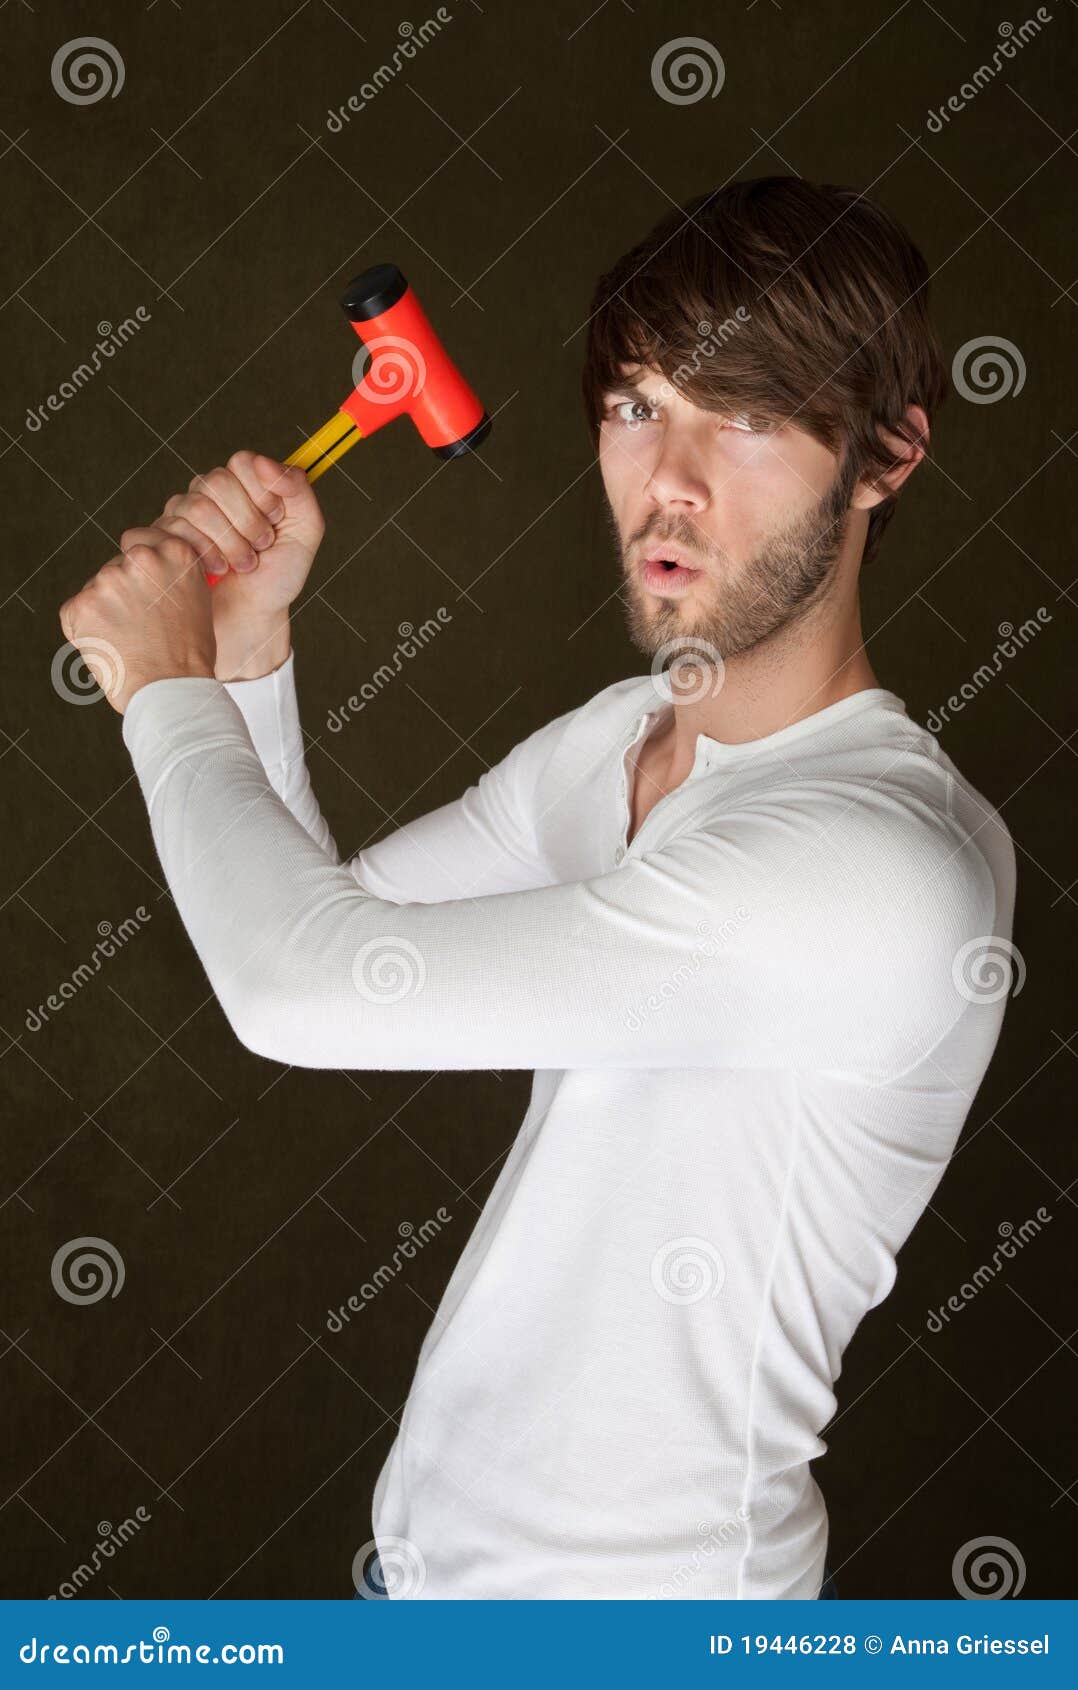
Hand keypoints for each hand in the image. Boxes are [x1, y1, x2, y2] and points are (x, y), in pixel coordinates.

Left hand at [59, 529, 216, 714]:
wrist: (171, 691)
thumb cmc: (189, 657)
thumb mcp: (197, 602)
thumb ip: (171, 577)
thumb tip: (148, 576)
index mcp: (175, 554)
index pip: (139, 539)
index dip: (138, 564)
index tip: (141, 584)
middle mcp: (141, 559)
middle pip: (116, 567)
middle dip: (122, 592)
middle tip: (139, 627)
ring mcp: (107, 580)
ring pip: (97, 591)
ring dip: (105, 611)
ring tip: (129, 643)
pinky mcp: (81, 604)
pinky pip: (75, 612)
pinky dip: (85, 629)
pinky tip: (111, 648)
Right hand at [156, 452, 323, 676]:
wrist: (251, 617)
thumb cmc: (278, 576)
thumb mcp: (305, 533)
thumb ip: (298, 491)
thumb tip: (265, 461)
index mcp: (242, 485)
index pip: (241, 462)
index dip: (261, 492)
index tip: (275, 518)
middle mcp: (209, 494)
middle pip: (217, 482)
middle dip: (247, 522)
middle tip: (260, 548)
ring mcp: (181, 514)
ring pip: (195, 507)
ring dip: (228, 543)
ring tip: (243, 565)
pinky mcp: (161, 538)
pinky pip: (171, 530)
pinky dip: (203, 555)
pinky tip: (215, 571)